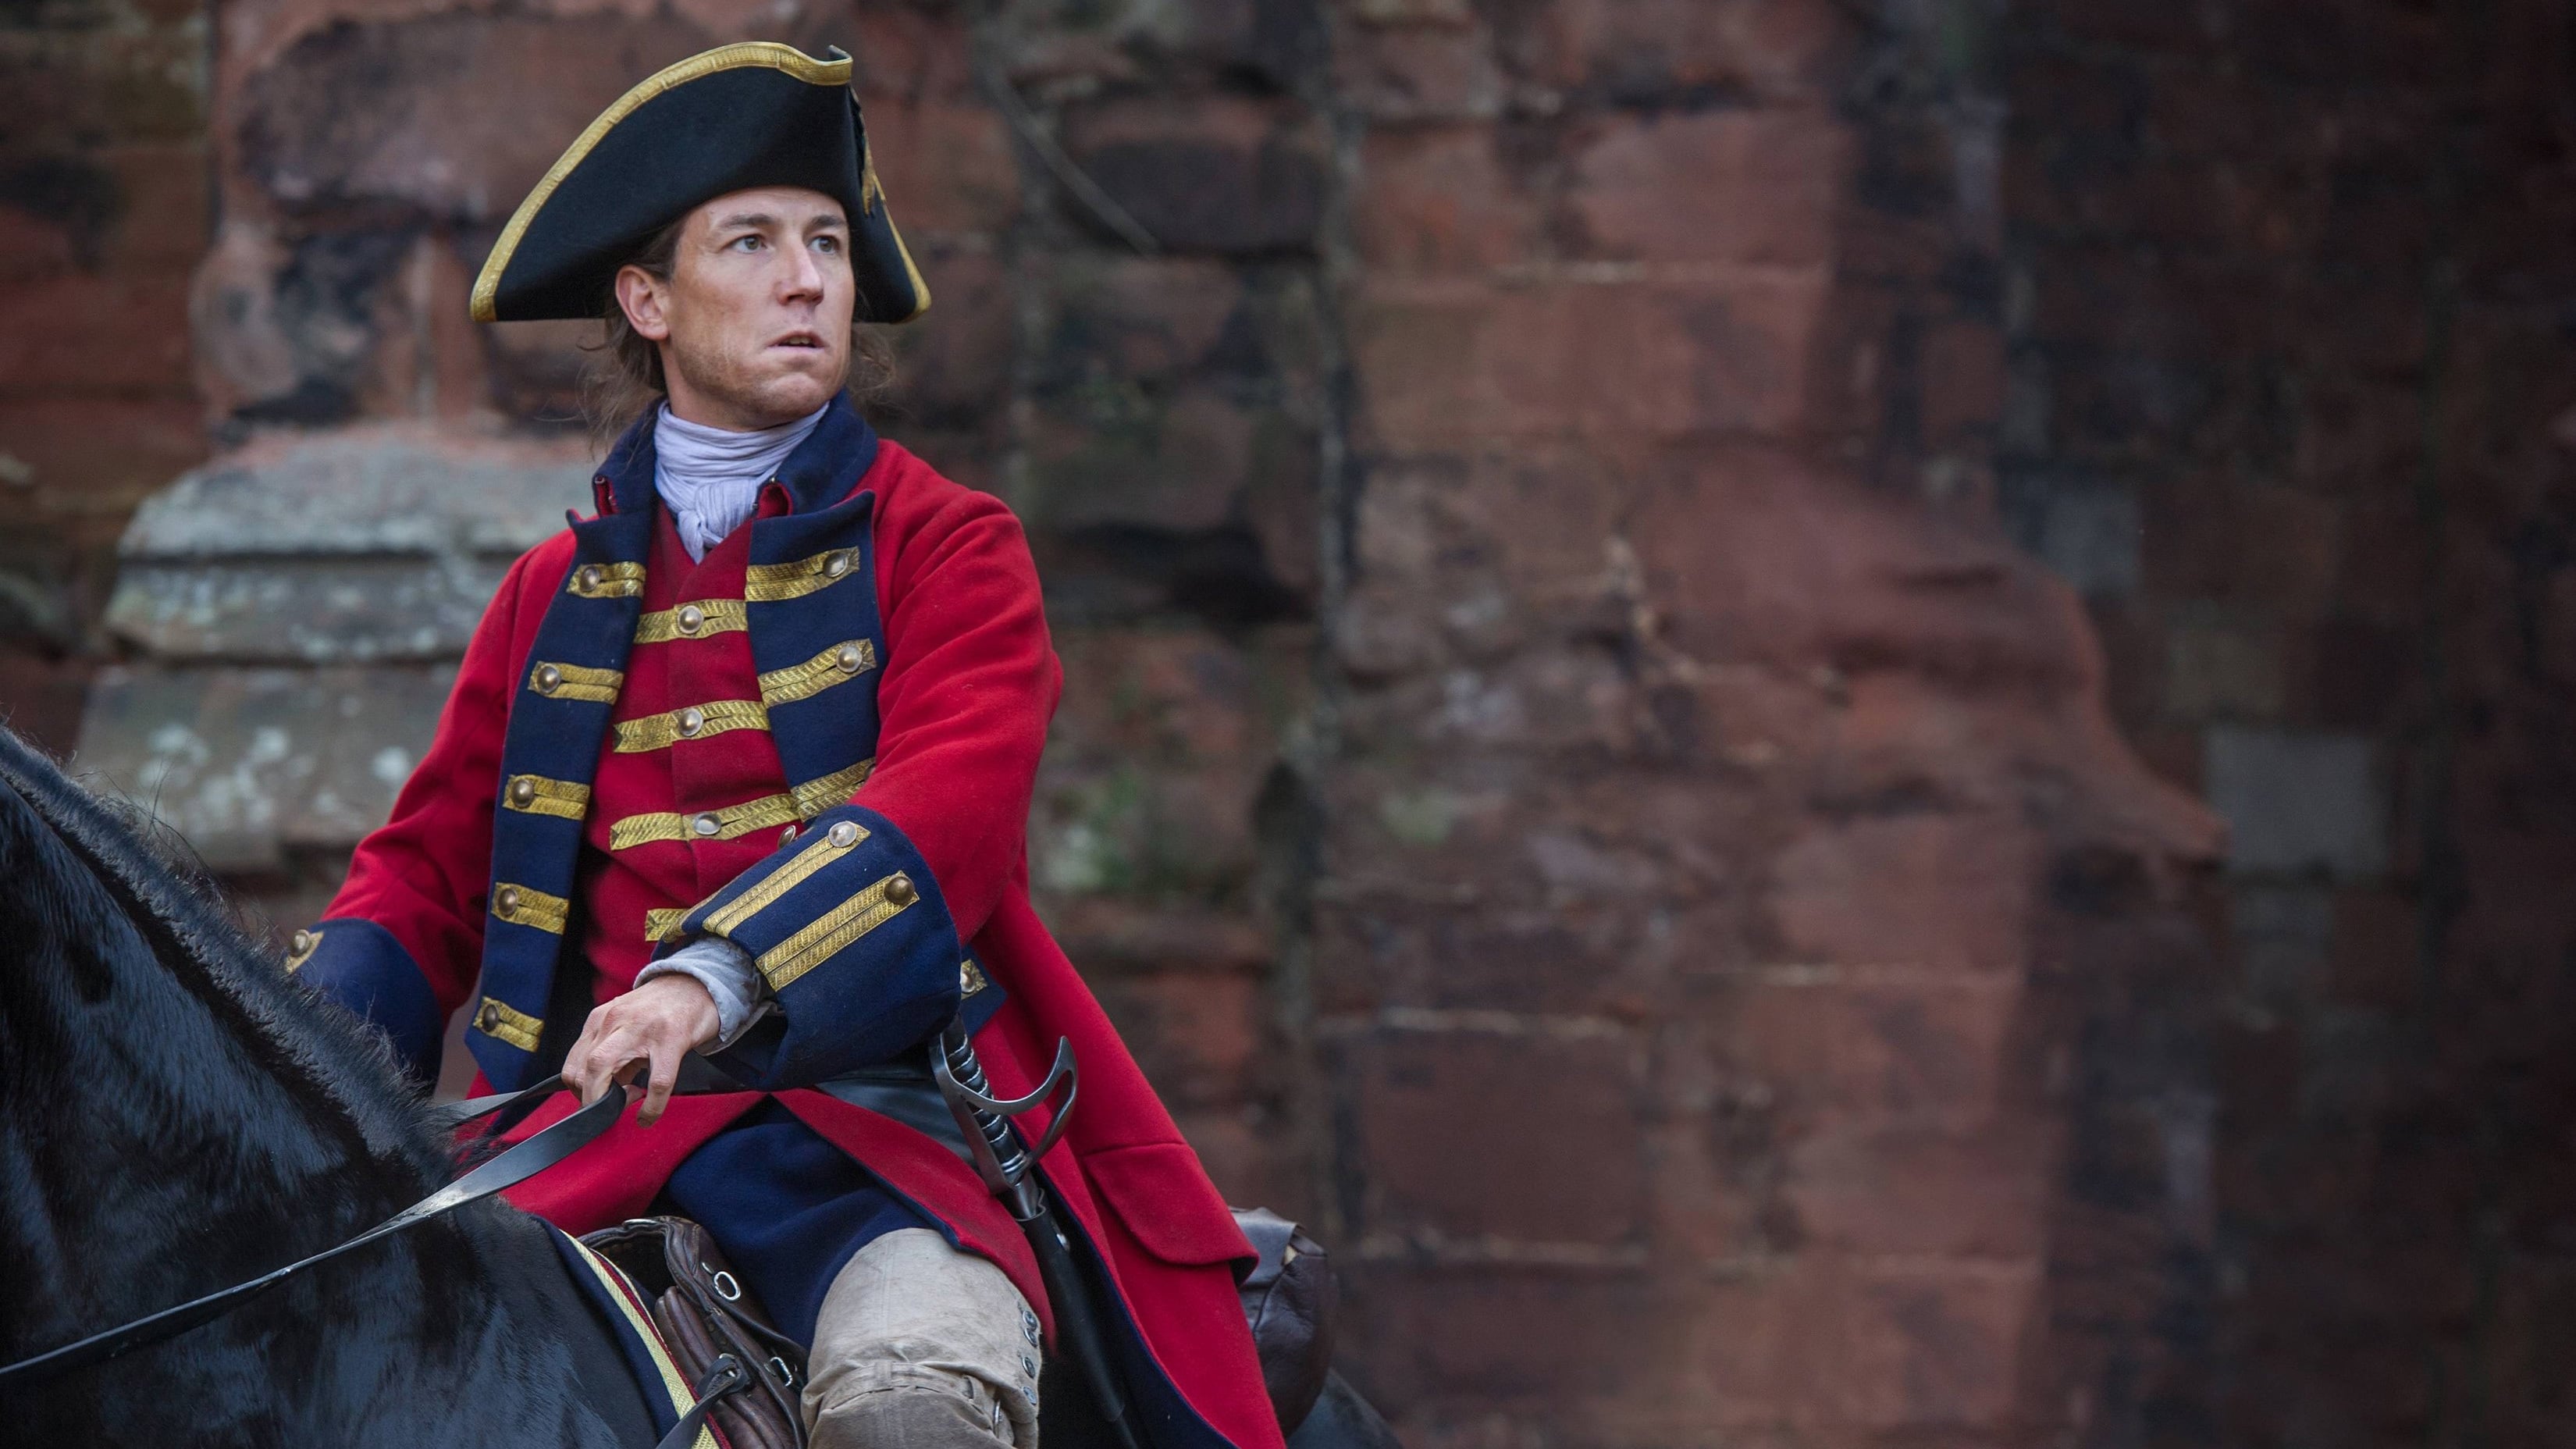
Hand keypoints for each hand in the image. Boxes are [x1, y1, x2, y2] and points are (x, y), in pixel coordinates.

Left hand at [563, 973, 721, 1125]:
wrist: (696, 986)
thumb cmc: (660, 1010)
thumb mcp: (626, 1027)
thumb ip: (611, 1055)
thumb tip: (604, 1092)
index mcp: (601, 1019)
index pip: (574, 1063)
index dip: (579, 1091)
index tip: (593, 1102)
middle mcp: (615, 1020)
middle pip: (584, 1067)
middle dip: (588, 1099)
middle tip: (603, 1112)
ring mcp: (642, 1028)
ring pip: (606, 1069)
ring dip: (609, 1101)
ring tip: (626, 1105)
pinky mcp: (671, 1039)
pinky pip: (657, 1083)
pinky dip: (651, 1107)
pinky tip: (648, 1116)